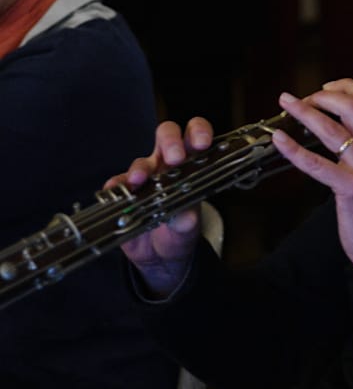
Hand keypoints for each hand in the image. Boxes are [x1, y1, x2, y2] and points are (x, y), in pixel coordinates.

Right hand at [111, 118, 213, 296]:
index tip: (202, 143)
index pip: (195, 136)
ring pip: (141, 161)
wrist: (160, 256)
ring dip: (140, 167)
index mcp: (190, 164)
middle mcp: (167, 164)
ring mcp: (145, 176)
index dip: (199, 132)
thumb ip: (188, 218)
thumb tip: (185, 215)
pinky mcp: (125, 193)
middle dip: (170, 141)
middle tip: (174, 158)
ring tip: (139, 179)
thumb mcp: (188, 226)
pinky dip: (116, 185)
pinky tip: (115, 190)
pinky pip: (117, 183)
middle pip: (167, 135)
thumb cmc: (179, 231)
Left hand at [272, 80, 352, 288]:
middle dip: (323, 96)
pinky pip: (317, 163)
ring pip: (332, 129)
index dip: (345, 87)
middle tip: (303, 99)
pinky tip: (281, 140)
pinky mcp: (351, 188)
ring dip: (305, 112)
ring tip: (287, 105)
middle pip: (352, 106)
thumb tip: (338, 125)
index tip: (325, 87)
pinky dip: (294, 149)